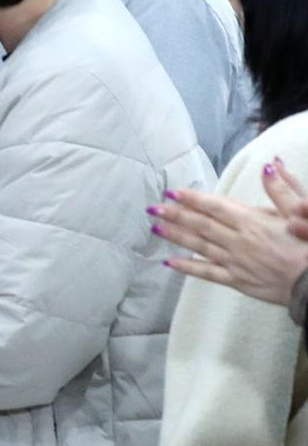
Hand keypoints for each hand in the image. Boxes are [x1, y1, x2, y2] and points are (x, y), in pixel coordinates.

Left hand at [155, 159, 307, 305]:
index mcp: (253, 222)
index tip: (172, 192)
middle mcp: (239, 241)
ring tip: (155, 228)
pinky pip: (207, 273)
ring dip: (176, 236)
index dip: (192, 199)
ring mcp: (235, 262)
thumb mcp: (302, 212)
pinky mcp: (237, 281)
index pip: (215, 207)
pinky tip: (169, 262)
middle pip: (201, 225)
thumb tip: (270, 164)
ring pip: (199, 246)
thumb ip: (283, 189)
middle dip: (175, 215)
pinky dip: (187, 267)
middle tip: (152, 208)